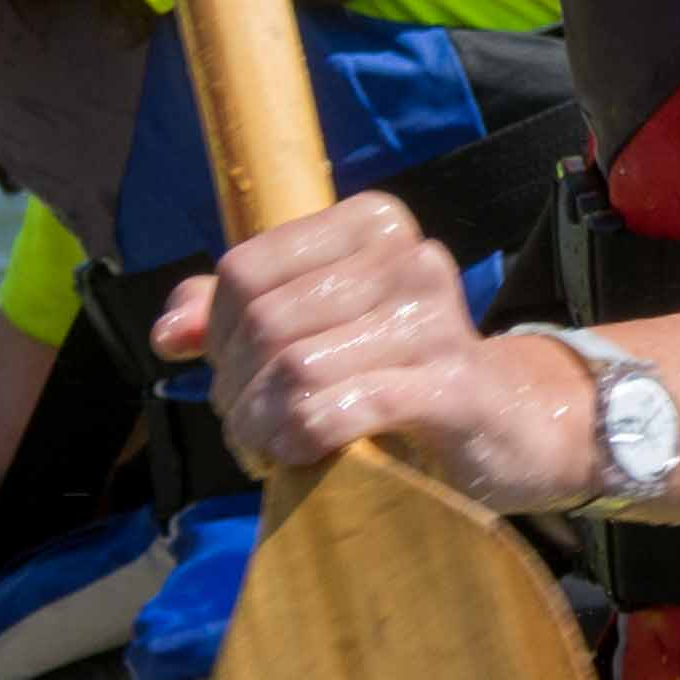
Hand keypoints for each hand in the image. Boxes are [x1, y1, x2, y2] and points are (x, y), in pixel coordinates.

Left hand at [154, 198, 601, 506]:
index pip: (246, 270)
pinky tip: (302, 456)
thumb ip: (239, 313)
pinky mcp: (451, 386)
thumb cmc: (400, 370)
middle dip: (237, 389)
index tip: (234, 375)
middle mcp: (409, 255)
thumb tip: (169, 333)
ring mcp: (436, 318)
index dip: (218, 335)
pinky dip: (300, 440)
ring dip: (262, 424)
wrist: (510, 423)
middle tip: (249, 426)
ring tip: (270, 445)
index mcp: (373, 223)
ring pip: (294, 369)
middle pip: (265, 323)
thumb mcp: (319, 326)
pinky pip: (338, 410)